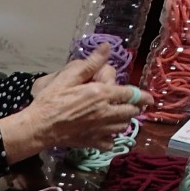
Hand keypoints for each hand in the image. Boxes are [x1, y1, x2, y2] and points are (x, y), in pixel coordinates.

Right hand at [1, 43, 152, 159]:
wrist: (39, 127)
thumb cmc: (51, 100)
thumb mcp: (69, 77)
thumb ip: (91, 63)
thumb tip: (107, 48)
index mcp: (102, 94)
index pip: (131, 94)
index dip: (144, 96)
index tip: (150, 99)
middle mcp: (105, 113)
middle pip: (130, 112)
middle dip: (134, 108)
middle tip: (132, 105)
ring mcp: (99, 129)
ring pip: (122, 127)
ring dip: (124, 121)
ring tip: (120, 117)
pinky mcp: (91, 142)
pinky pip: (110, 143)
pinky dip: (111, 138)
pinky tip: (106, 134)